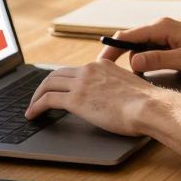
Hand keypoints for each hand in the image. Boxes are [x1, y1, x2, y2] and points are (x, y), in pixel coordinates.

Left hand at [25, 60, 159, 136]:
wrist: (148, 107)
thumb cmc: (145, 103)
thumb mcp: (130, 87)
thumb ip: (118, 87)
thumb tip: (116, 99)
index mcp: (102, 66)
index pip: (75, 70)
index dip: (63, 79)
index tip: (57, 88)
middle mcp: (89, 70)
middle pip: (57, 74)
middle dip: (45, 86)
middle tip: (38, 97)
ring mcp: (81, 84)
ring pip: (48, 84)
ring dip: (36, 96)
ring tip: (32, 107)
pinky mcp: (75, 99)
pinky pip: (47, 100)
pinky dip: (36, 106)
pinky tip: (33, 115)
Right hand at [98, 17, 180, 75]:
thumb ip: (157, 60)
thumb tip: (132, 62)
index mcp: (162, 27)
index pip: (126, 36)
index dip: (110, 50)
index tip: (98, 65)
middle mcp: (162, 27)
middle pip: (130, 40)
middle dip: (117, 57)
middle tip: (106, 76)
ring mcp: (168, 34)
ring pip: (141, 46)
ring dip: (132, 60)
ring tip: (124, 79)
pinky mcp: (174, 42)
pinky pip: (152, 50)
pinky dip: (144, 60)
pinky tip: (144, 74)